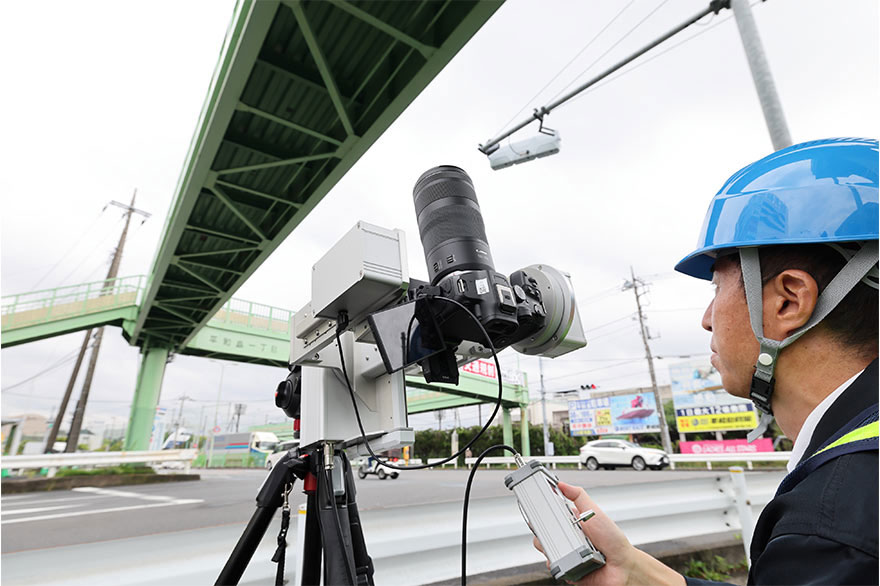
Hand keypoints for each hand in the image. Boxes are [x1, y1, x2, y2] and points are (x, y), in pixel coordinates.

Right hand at [532, 481, 683, 585]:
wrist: (623, 566)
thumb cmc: (613, 540)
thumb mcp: (594, 512)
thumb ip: (578, 496)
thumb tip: (561, 484)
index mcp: (571, 522)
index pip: (549, 515)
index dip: (540, 511)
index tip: (534, 506)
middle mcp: (566, 538)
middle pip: (542, 532)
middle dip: (541, 529)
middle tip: (551, 528)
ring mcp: (566, 554)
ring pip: (545, 549)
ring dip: (550, 546)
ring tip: (566, 545)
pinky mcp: (567, 569)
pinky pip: (553, 566)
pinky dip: (556, 563)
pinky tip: (567, 559)